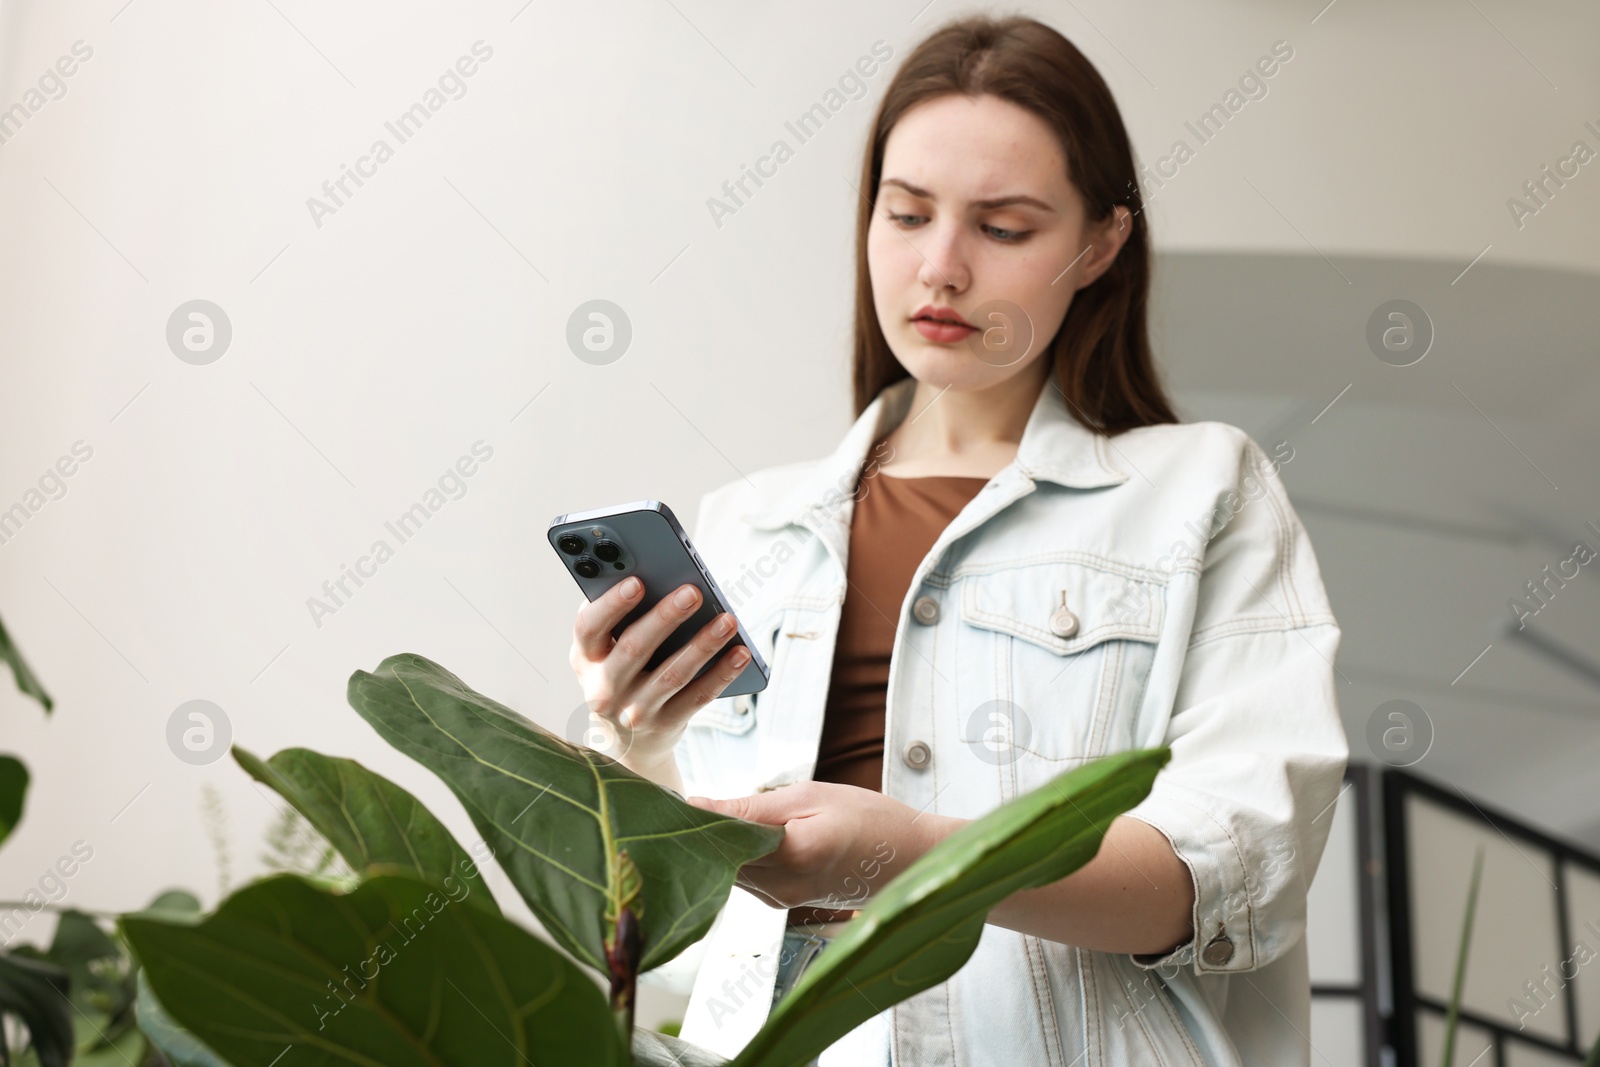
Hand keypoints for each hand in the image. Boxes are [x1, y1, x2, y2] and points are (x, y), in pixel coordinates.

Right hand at [569, 576, 751, 783]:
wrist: (627, 741)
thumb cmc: (621, 672)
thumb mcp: (606, 651)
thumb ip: (620, 620)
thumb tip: (657, 578)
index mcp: (585, 658)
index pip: (589, 627)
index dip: (611, 605)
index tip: (637, 582)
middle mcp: (604, 688)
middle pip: (634, 648)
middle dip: (665, 618)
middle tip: (693, 592)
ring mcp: (634, 711)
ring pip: (672, 674)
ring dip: (703, 644)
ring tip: (728, 620)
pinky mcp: (666, 724)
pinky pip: (698, 696)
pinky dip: (722, 673)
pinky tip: (741, 653)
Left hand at [686, 782, 959, 909]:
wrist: (913, 860)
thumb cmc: (871, 819)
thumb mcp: (812, 797)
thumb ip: (751, 807)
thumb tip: (695, 807)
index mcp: (790, 857)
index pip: (719, 840)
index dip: (687, 821)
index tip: (658, 801)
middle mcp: (781, 889)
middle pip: (717, 861)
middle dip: (695, 833)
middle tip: (664, 802)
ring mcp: (782, 901)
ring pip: (728, 870)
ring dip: (716, 844)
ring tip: (695, 812)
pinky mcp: (785, 902)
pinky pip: (746, 877)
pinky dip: (737, 854)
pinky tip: (735, 832)